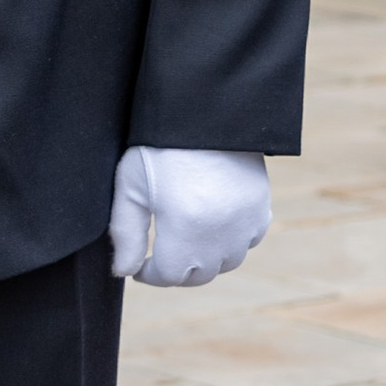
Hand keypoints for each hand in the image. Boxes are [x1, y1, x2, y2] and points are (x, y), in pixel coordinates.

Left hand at [109, 148, 270, 288]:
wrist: (206, 109)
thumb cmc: (161, 144)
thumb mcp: (131, 185)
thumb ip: (125, 233)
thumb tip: (123, 271)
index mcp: (184, 228)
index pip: (168, 276)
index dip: (149, 274)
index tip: (138, 265)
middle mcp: (220, 233)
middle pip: (199, 275)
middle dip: (176, 270)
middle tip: (160, 255)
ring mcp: (246, 222)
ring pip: (226, 262)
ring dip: (205, 260)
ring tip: (186, 241)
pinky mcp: (262, 207)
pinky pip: (249, 240)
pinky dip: (232, 242)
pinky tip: (215, 225)